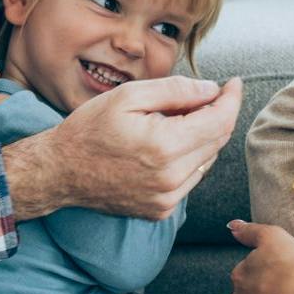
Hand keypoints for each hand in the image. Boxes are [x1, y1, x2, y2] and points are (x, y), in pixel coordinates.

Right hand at [5, 75, 241, 220]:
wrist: (59, 172)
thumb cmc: (89, 130)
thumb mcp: (128, 96)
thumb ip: (175, 90)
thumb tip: (212, 90)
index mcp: (165, 147)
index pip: (219, 121)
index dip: (231, 98)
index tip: (233, 83)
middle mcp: (171, 178)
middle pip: (217, 141)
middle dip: (217, 114)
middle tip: (201, 95)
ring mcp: (167, 199)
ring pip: (207, 161)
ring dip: (202, 137)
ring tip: (173, 121)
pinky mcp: (161, 210)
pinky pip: (190, 179)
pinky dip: (187, 159)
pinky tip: (165, 146)